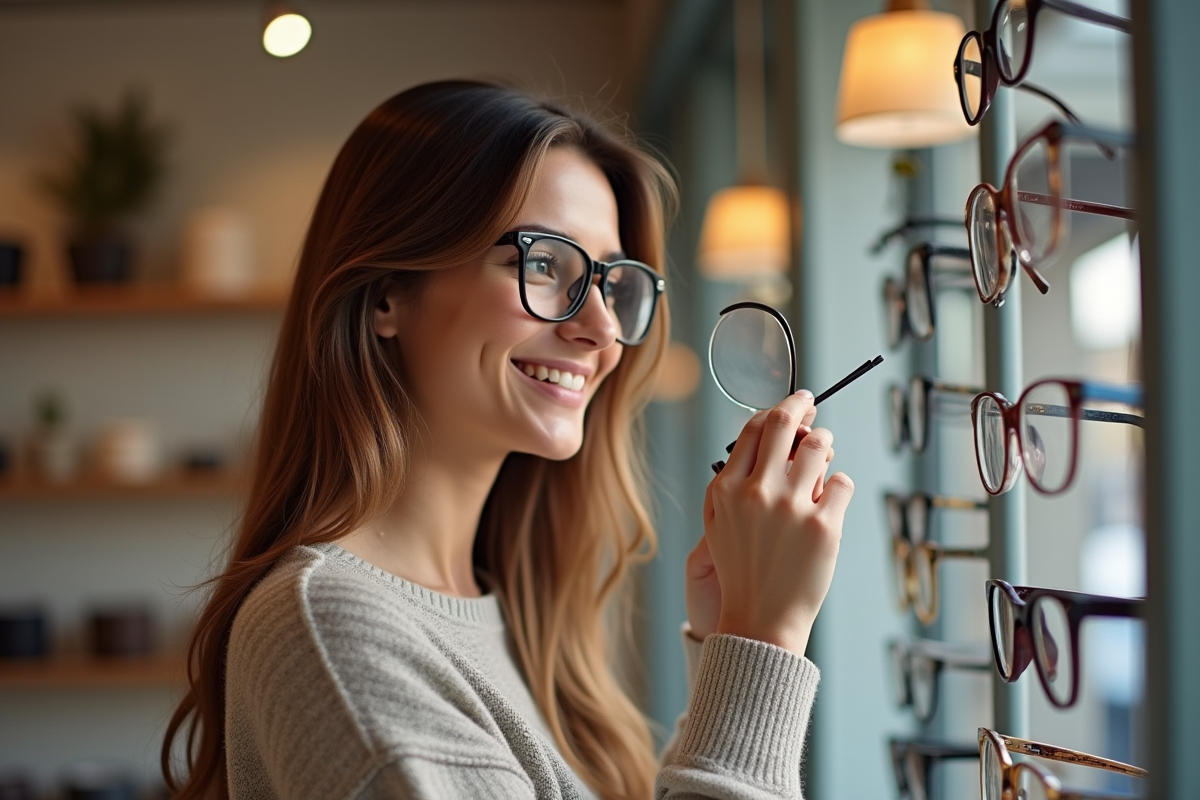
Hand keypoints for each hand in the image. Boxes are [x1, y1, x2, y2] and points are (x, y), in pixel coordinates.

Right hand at [687, 421, 834, 639]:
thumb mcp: (719, 521)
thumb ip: (734, 479)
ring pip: (820, 447)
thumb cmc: (742, 567)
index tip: (794, 405)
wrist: (761, 618)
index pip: (755, 428)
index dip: (778, 409)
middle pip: (786, 424)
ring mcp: (791, 508)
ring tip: (825, 452)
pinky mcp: (823, 526)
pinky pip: (842, 483)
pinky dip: (839, 485)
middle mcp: (757, 492)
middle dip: (802, 407)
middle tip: (811, 405)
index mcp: (727, 489)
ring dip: (826, 443)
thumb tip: (769, 435)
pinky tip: (830, 499)